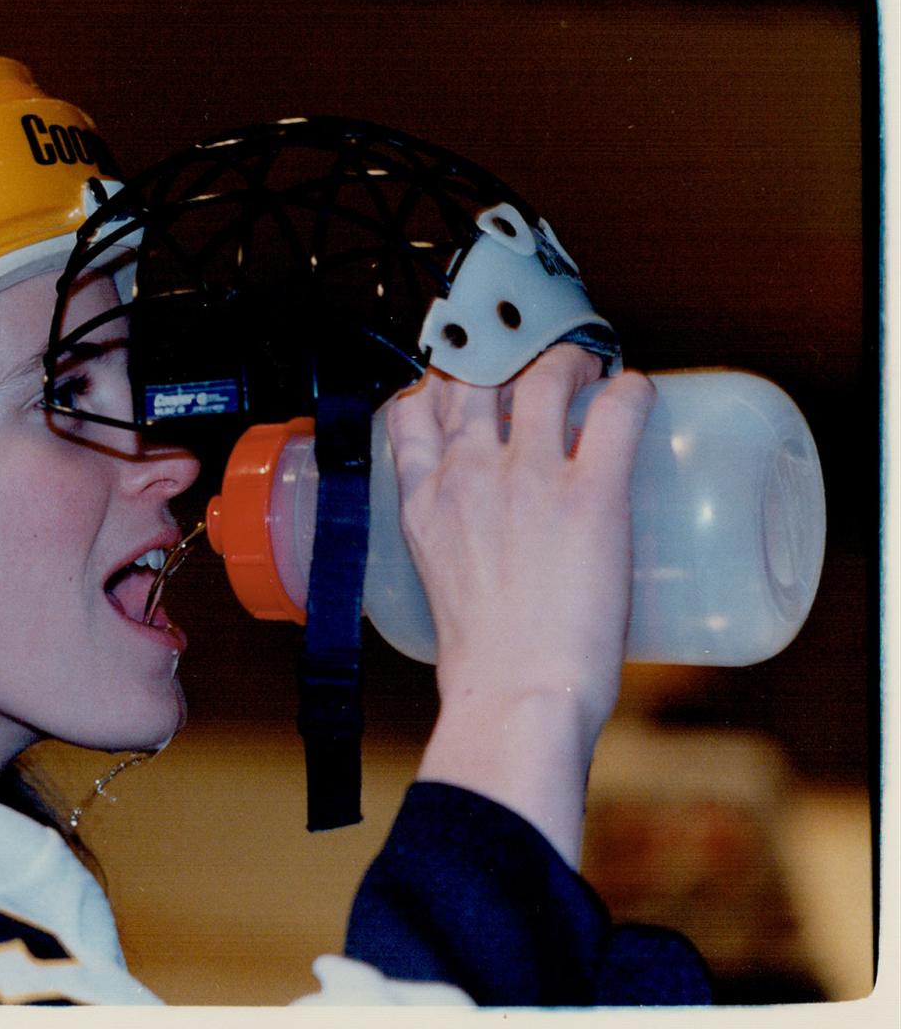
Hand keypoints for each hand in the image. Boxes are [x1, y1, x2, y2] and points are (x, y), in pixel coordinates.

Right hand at [386, 344, 654, 863]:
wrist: (514, 697)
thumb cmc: (484, 664)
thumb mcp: (437, 585)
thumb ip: (454, 547)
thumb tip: (498, 547)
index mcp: (422, 500)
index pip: (412, 405)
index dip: (440, 378)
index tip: (466, 378)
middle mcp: (468, 473)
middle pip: (476, 372)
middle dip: (504, 353)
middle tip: (537, 365)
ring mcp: (529, 478)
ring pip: (546, 374)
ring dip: (572, 361)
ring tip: (591, 372)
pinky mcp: (593, 494)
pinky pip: (618, 410)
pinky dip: (632, 389)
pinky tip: (638, 392)